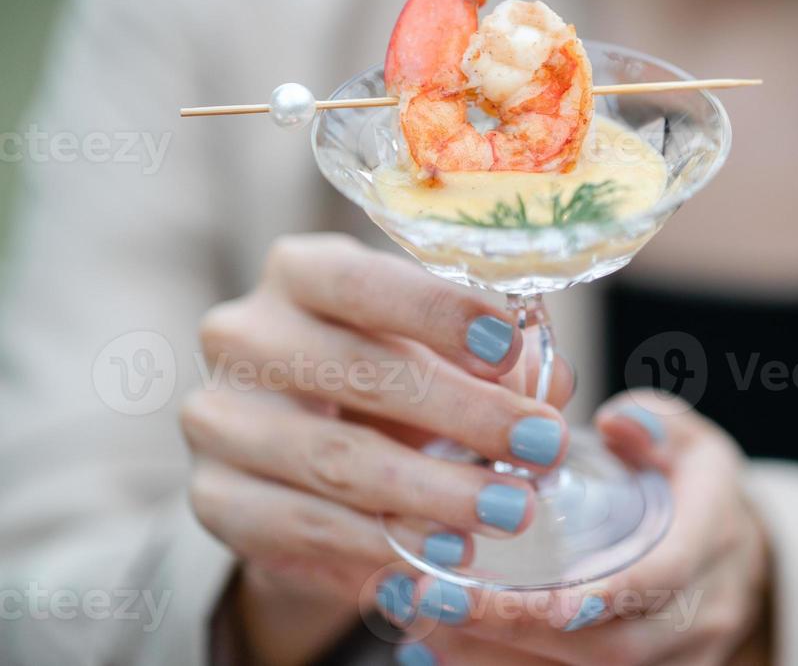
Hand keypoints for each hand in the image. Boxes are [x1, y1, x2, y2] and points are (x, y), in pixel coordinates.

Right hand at [180, 233, 573, 665]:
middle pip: (358, 371)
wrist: (303, 453)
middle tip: (541, 446)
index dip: (438, 312)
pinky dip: (379, 549)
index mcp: (300, 272)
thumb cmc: (391, 375)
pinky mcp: (214, 496)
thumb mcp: (441, 350)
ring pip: (334, 460)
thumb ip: (497, 357)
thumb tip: (551, 385)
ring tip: (507, 511)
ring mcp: (219, 418)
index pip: (363, 281)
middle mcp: (244, 335)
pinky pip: (302, 530)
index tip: (509, 345)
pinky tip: (441, 559)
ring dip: (433, 494)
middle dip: (465, 413)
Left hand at [392, 393, 771, 665]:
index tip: (550, 601)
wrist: (737, 563)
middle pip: (617, 646)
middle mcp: (703, 611)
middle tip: (441, 599)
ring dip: (502, 659)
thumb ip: (655, 422)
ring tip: (426, 624)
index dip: (609, 594)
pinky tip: (444, 650)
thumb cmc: (696, 491)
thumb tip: (615, 422)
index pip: (664, 576)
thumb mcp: (690, 440)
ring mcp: (680, 658)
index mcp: (713, 537)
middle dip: (525, 630)